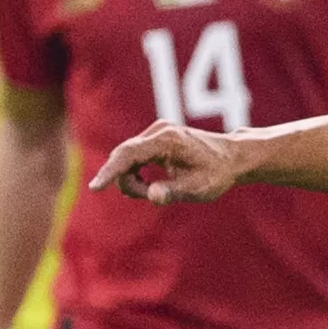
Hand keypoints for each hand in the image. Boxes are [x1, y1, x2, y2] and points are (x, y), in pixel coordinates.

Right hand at [89, 121, 247, 205]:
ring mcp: (156, 131)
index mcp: (167, 141)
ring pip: (126, 157)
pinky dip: (135, 173)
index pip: (128, 155)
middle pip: (123, 157)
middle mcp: (158, 131)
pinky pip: (133, 156)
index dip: (110, 172)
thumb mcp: (199, 189)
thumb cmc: (217, 174)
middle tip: (150, 197)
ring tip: (157, 191)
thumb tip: (153, 196)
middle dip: (128, 182)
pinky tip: (151, 183)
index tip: (95, 187)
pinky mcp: (155, 137)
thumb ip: (174, 192)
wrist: (231, 157)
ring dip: (133, 179)